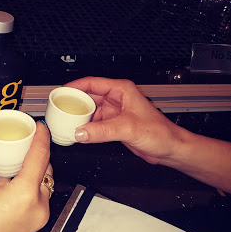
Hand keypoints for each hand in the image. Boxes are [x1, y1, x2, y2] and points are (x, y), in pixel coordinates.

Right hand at [0, 122, 51, 231]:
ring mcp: (36, 219)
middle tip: (24, 138)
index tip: (38, 126)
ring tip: (16, 156)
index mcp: (25, 194)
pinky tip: (11, 177)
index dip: (41, 137)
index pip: (41, 155)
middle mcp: (37, 207)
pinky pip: (36, 197)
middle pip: (46, 169)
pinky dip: (28, 184)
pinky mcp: (31, 227)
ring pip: (42, 184)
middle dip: (38, 152)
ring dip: (33, 169)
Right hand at [65, 77, 184, 164]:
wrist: (169, 148)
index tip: (61, 92)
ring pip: (91, 111)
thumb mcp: (127, 128)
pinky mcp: (114, 125)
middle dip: (74, 103)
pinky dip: (86, 128)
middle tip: (60, 109)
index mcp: (121, 90)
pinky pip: (95, 124)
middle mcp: (117, 99)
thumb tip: (80, 132)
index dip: (75, 86)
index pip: (92, 83)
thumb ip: (102, 131)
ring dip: (80, 117)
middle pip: (89, 97)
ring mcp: (115, 112)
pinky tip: (79, 132)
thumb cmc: (160, 132)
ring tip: (66, 122)